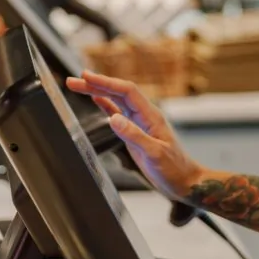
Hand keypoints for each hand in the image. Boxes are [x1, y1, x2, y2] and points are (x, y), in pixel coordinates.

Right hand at [66, 71, 201, 200]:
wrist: (184, 181)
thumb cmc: (174, 169)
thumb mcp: (154, 154)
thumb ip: (135, 136)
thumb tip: (114, 118)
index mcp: (151, 116)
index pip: (127, 91)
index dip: (106, 82)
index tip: (88, 77)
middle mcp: (144, 115)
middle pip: (118, 92)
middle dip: (96, 84)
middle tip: (74, 80)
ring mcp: (139, 123)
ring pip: (116, 101)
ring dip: (97, 92)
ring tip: (78, 85)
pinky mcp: (135, 132)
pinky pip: (118, 112)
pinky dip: (105, 104)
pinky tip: (95, 99)